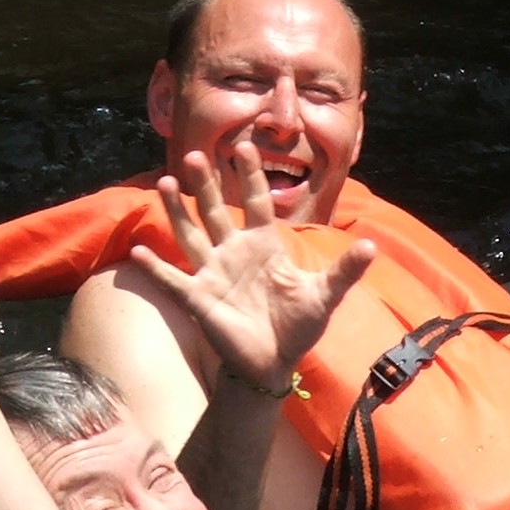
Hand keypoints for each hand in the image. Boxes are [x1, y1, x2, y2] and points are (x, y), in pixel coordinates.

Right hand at [127, 143, 373, 391]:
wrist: (274, 363)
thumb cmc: (297, 327)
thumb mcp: (325, 296)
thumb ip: (345, 271)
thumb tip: (372, 247)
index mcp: (264, 246)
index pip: (256, 202)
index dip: (251, 176)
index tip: (247, 146)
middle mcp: (234, 253)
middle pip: (216, 211)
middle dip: (206, 184)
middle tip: (196, 155)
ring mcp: (213, 273)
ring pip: (191, 234)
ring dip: (176, 211)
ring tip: (164, 181)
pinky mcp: (199, 299)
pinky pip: (173, 280)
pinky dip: (156, 268)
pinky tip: (137, 252)